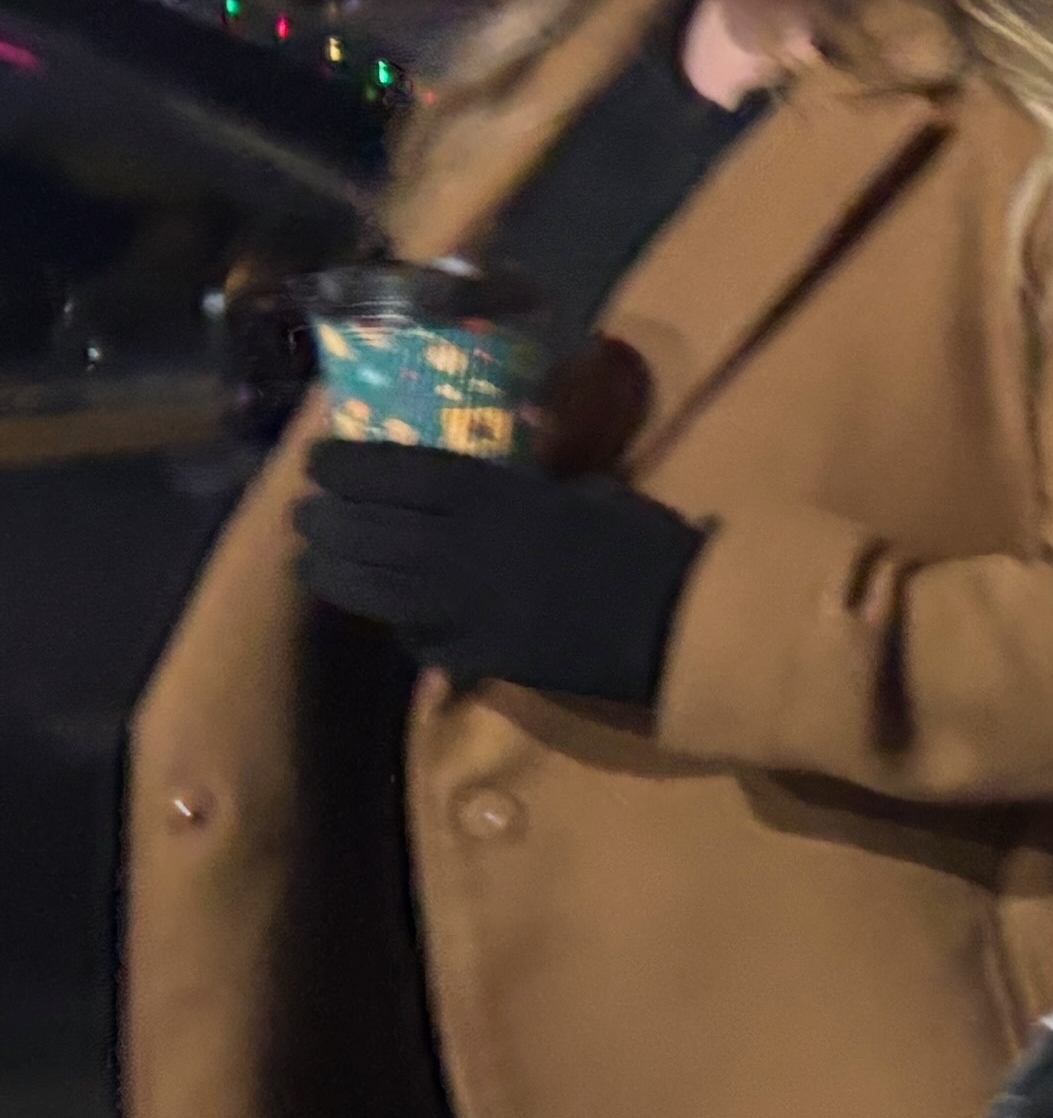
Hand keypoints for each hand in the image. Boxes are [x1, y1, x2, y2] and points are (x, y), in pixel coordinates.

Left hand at [295, 440, 702, 707]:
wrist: (683, 625)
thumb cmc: (650, 545)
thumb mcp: (590, 493)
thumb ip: (531, 490)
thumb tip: (503, 482)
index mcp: (495, 499)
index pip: (398, 474)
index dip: (348, 466)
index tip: (316, 459)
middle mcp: (463, 551)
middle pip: (369, 532)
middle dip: (326, 521)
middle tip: (305, 513)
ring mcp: (466, 610)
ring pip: (375, 591)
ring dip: (335, 576)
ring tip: (313, 567)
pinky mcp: (481, 659)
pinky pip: (421, 641)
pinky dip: (400, 628)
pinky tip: (393, 619)